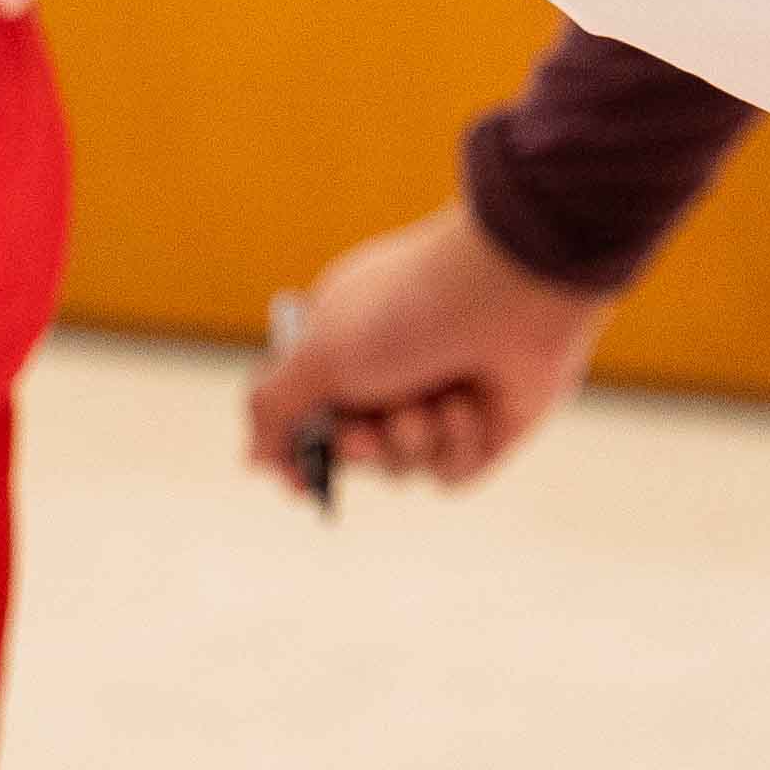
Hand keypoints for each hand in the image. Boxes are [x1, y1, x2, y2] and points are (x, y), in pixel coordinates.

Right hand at [245, 203, 615, 493]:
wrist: (514, 289)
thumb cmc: (408, 309)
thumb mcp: (319, 353)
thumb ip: (274, 406)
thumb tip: (255, 458)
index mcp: (351, 340)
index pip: (312, 410)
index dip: (302, 451)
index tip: (298, 479)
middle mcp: (398, 368)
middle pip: (357, 450)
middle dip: (360, 447)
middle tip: (368, 428)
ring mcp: (446, 395)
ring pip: (404, 465)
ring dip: (410, 441)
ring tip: (431, 402)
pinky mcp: (492, 423)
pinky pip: (455, 471)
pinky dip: (457, 446)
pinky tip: (472, 406)